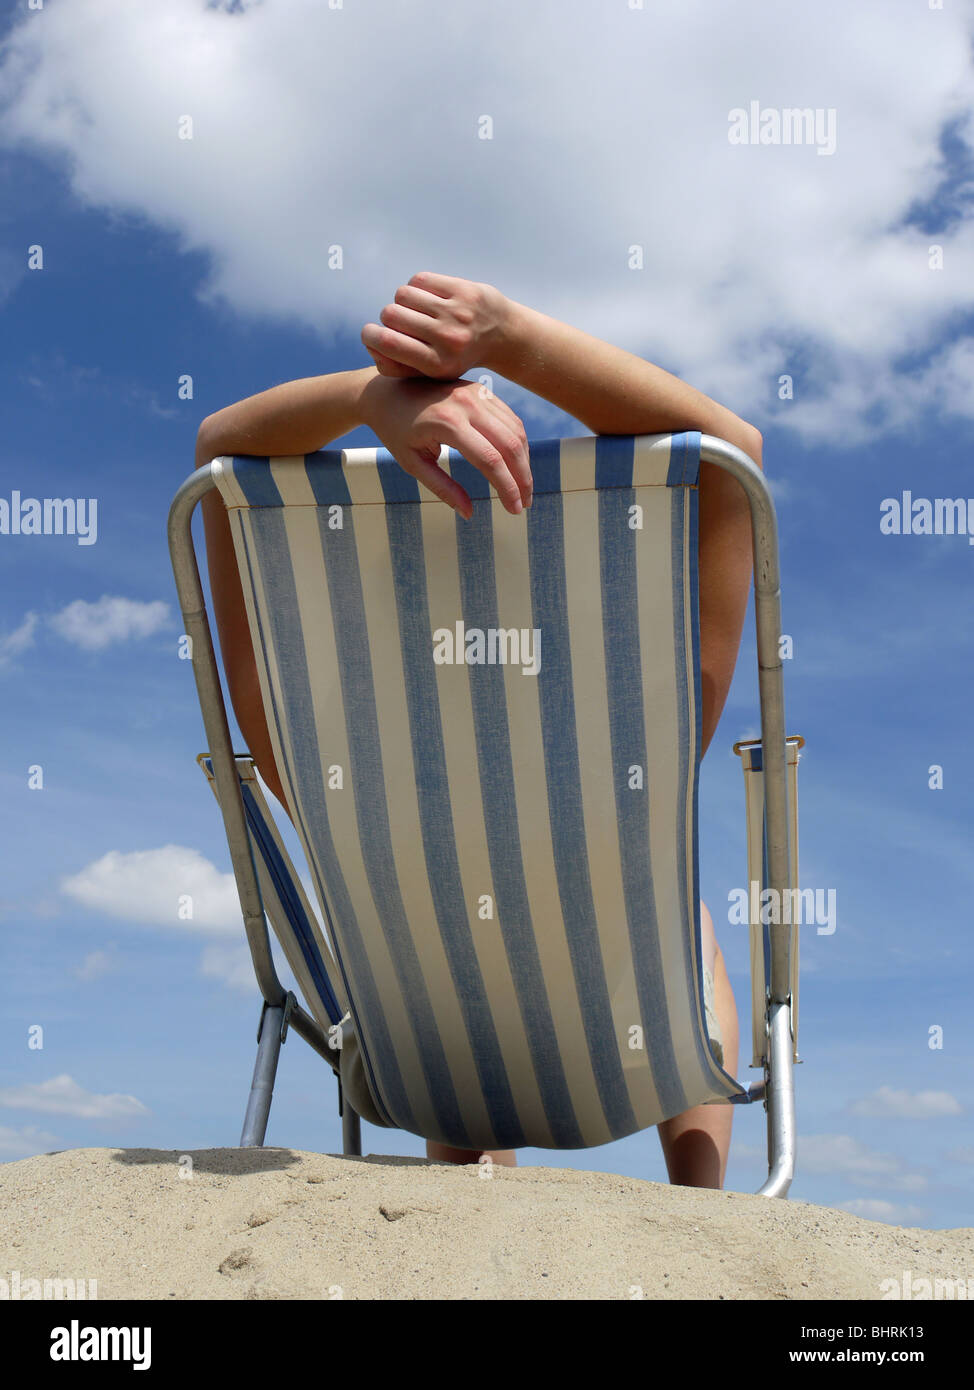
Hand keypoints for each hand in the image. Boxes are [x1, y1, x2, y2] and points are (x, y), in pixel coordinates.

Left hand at [359, 373, 530, 518]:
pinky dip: (518, 443)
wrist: (385, 391)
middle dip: (523, 478)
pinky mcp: (481, 390)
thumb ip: (442, 488)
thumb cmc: (395, 431)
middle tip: (524, 504)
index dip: (507, 488)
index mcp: (447, 423)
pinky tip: (517, 464)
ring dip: (525, 461)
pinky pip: (509, 418)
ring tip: (524, 487)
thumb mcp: (412, 463)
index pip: (490, 460)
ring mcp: (476, 393)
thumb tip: (469, 513)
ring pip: (516, 430)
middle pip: (510, 445)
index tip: (514, 510)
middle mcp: (466, 404)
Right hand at [361, 272, 510, 379]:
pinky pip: (419, 280)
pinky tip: (427, 298)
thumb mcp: (429, 373)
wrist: (502, 337)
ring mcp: (457, 312)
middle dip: (387, 318)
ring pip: (403, 295)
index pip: (387, 342)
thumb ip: (395, 365)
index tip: (370, 334)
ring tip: (415, 310)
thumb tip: (370, 344)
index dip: (370, 335)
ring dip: (402, 301)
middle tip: (398, 323)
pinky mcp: (463, 290)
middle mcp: (447, 338)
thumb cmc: (455, 357)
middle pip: (390, 315)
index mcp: (436, 364)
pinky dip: (417, 287)